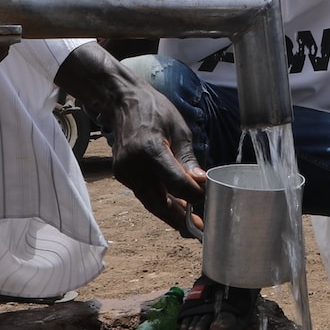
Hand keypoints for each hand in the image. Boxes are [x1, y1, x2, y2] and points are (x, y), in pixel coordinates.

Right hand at [105, 86, 207, 239]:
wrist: (122, 101)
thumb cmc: (155, 110)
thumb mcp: (179, 129)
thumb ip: (188, 159)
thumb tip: (202, 183)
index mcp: (150, 150)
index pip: (176, 184)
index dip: (194, 196)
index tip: (207, 197)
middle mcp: (134, 165)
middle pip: (159, 203)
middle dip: (180, 219)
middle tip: (199, 229)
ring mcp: (124, 172)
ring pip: (150, 202)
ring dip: (170, 214)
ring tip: (190, 222)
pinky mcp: (121, 174)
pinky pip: (143, 193)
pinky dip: (159, 200)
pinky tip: (174, 204)